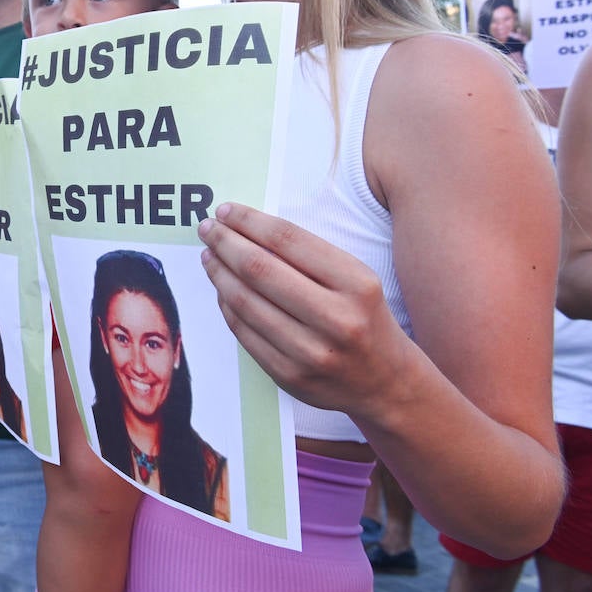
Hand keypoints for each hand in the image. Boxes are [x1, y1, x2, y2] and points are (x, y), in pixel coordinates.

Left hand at [198, 202, 412, 414]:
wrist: (386, 381)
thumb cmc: (363, 317)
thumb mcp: (354, 279)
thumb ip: (308, 256)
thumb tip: (244, 228)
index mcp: (356, 283)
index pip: (288, 239)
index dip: (249, 221)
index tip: (225, 210)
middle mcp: (336, 318)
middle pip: (260, 269)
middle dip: (225, 242)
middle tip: (206, 228)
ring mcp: (311, 351)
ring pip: (245, 302)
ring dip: (218, 273)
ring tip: (209, 255)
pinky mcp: (289, 375)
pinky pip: (244, 332)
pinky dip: (226, 305)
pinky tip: (221, 287)